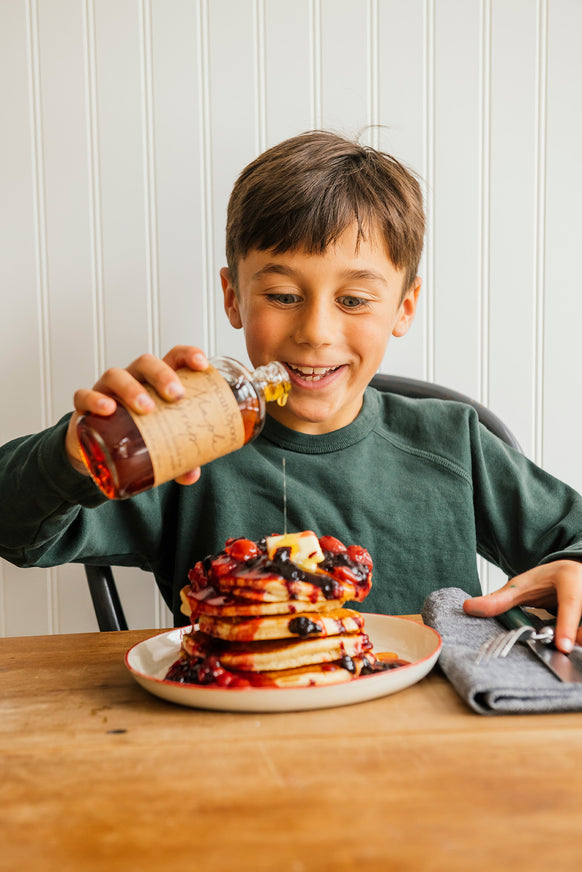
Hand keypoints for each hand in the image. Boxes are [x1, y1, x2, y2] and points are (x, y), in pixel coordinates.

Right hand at [65, 345, 208, 484]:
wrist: (96, 452)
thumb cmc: (135, 436)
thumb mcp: (161, 447)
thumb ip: (179, 460)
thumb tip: (191, 476)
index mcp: (155, 383)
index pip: (173, 358)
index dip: (188, 355)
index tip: (201, 364)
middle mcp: (132, 380)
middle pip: (146, 363)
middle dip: (162, 375)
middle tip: (176, 395)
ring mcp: (107, 390)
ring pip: (117, 376)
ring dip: (132, 389)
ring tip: (146, 408)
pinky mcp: (84, 406)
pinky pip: (85, 395)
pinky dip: (95, 400)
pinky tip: (108, 409)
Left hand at [463, 560, 581, 653]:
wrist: (570, 572)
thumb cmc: (548, 580)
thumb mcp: (522, 585)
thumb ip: (499, 599)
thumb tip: (469, 608)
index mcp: (569, 578)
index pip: (571, 602)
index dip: (567, 625)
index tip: (561, 646)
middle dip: (574, 638)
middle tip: (560, 646)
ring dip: (577, 641)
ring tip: (564, 641)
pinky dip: (577, 641)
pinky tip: (568, 641)